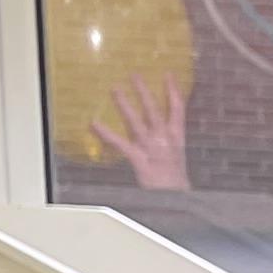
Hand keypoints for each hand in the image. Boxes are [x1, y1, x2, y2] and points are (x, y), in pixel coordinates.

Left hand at [95, 73, 193, 190]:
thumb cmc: (176, 179)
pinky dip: (106, 133)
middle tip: (134, 74)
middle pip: (153, 110)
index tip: (167, 74)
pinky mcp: (139, 159)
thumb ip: (168, 140)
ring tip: (114, 89)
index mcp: (177, 138)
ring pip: (136, 122)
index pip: (177, 109)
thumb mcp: (177, 156)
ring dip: (125, 105)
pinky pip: (120, 143)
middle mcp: (165, 139)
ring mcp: (152, 148)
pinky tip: (94, 123)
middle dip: (144, 92)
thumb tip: (159, 126)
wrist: (176, 198)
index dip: (173, 91)